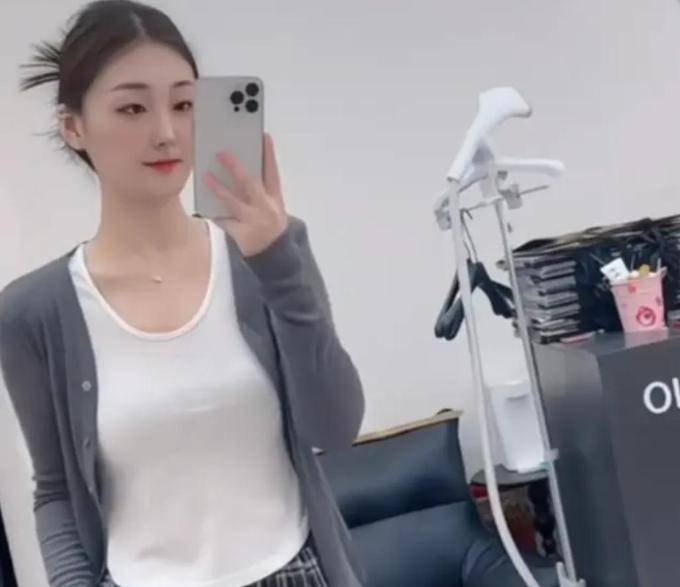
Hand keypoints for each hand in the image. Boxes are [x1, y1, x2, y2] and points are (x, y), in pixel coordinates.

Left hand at [203, 132, 288, 256]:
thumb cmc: (270, 222)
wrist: (274, 253)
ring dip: (219, 188)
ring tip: (206, 176)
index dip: (269, 155)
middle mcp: (266, 208)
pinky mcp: (242, 234)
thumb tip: (238, 169)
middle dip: (236, 168)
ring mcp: (253, 221)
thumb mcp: (273, 206)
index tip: (263, 136)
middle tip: (222, 152)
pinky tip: (205, 206)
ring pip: (234, 202)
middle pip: (251, 184)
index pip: (273, 173)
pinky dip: (215, 213)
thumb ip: (261, 190)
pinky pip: (224, 221)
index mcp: (276, 198)